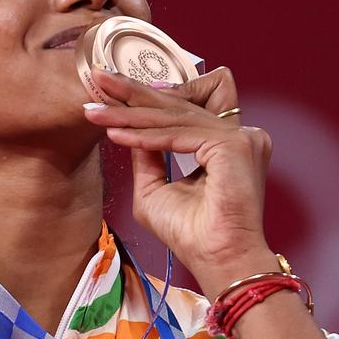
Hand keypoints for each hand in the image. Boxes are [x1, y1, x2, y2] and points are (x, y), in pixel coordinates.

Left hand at [82, 67, 278, 296]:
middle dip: (133, 93)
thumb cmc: (192, 234)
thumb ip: (147, 155)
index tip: (108, 92)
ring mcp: (241, 137)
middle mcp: (241, 136)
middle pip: (179, 107)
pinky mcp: (234, 145)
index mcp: (228, 144)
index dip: (145, 100)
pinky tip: (116, 134)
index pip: (184, 112)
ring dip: (131, 114)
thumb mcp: (155, 188)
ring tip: (96, 111)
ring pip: (176, 117)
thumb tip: (126, 126)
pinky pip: (181, 134)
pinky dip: (147, 136)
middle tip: (98, 77)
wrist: (218, 261)